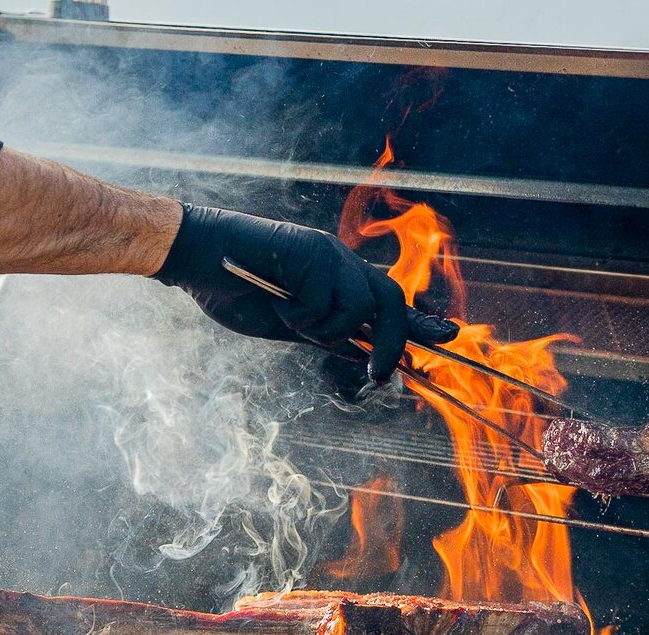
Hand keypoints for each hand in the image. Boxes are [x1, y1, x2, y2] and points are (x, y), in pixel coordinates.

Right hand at [153, 204, 457, 382]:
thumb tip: (365, 356)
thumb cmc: (234, 290)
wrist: (198, 257)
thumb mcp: (288, 325)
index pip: (387, 299)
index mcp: (335, 277)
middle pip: (390, 300)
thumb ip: (325, 335)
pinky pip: (327, 301)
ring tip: (291, 319)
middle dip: (394, 341)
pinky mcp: (313, 250)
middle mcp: (338, 261)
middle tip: (381, 376)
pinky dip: (303, 314)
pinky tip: (277, 300)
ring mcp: (327, 253)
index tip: (449, 334)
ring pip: (360, 306)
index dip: (420, 319)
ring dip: (328, 328)